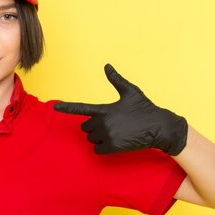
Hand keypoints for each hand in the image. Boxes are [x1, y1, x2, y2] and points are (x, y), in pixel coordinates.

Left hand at [54, 64, 187, 155]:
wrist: (159, 127)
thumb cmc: (145, 108)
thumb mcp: (131, 92)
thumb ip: (116, 80)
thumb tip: (107, 66)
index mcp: (105, 109)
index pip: (81, 108)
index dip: (67, 108)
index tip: (55, 108)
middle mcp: (104, 122)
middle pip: (85, 127)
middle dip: (95, 127)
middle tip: (112, 124)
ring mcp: (107, 135)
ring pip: (91, 138)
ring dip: (99, 137)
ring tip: (116, 132)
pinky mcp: (112, 147)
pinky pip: (97, 149)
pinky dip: (103, 148)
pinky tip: (116, 142)